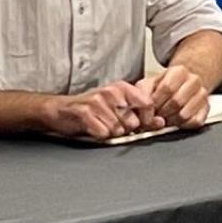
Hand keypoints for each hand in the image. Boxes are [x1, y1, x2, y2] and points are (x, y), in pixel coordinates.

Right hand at [40, 81, 160, 139]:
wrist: (60, 110)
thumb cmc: (92, 110)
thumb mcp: (120, 109)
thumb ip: (142, 115)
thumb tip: (161, 123)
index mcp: (124, 88)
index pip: (149, 105)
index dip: (147, 119)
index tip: (139, 124)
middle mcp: (112, 91)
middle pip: (134, 122)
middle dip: (125, 129)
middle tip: (113, 124)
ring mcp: (98, 101)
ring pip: (118, 130)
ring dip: (110, 132)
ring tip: (101, 124)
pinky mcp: (84, 112)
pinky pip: (103, 133)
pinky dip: (99, 135)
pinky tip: (92, 127)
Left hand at [140, 65, 210, 128]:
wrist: (184, 84)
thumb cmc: (164, 86)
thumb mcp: (149, 83)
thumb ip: (143, 94)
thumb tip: (144, 113)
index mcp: (179, 71)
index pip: (167, 88)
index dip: (156, 102)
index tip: (149, 108)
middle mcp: (194, 81)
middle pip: (176, 102)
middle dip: (162, 113)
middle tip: (156, 115)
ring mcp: (202, 94)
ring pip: (185, 114)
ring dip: (171, 120)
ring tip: (165, 117)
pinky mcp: (207, 108)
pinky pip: (195, 122)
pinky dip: (183, 125)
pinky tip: (176, 119)